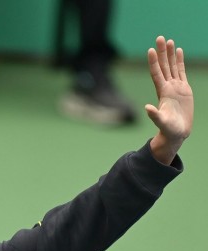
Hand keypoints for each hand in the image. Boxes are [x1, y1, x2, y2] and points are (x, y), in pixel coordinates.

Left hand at [145, 36, 192, 163]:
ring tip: (169, 41)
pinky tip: (179, 51)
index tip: (150, 50)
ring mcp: (176, 87)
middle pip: (163, 66)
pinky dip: (179, 61)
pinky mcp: (184, 89)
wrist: (177, 133)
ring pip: (172, 67)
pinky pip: (181, 72)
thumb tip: (146, 108)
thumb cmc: (168, 130)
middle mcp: (168, 87)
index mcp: (162, 93)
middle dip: (162, 52)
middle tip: (160, 38)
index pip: (156, 74)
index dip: (153, 62)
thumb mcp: (161, 122)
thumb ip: (155, 116)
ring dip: (170, 54)